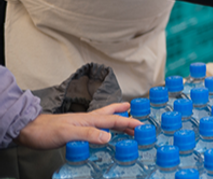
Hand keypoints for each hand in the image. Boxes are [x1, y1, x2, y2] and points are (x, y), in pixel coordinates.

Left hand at [16, 102, 140, 149]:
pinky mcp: (77, 129)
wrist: (30, 130)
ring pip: (104, 119)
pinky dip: (105, 126)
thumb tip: (108, 137)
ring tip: (127, 117)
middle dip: (126, 117)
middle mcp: (88, 120)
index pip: (113, 120)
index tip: (141, 126)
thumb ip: (88, 134)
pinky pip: (96, 126)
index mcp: (89, 119)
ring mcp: (82, 123)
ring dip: (117, 119)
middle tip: (139, 120)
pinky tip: (105, 131)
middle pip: (112, 116)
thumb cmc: (46, 131)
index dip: (128, 122)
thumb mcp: (67, 134)